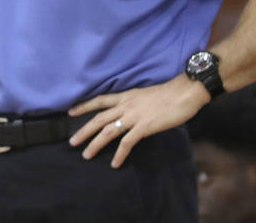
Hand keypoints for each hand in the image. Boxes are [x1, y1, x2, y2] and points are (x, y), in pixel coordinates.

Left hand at [67, 73, 208, 167]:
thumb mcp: (146, 95)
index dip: (84, 106)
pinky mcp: (144, 126)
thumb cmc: (170, 93)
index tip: (70, 111)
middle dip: (84, 131)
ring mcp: (134, 116)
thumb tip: (131, 113)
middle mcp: (127, 105)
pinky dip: (119, 154)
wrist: (184, 92)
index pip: (100, 100)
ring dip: (95, 144)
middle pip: (99, 118)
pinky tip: (115, 163)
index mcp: (127, 96)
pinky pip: (127, 142)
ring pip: (108, 131)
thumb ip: (136, 104)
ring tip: (86, 154)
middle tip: (72, 141)